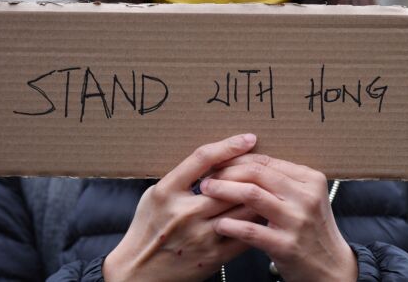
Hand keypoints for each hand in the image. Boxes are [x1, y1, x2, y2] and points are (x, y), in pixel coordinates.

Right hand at [103, 134, 261, 281]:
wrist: (137, 272)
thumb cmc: (147, 229)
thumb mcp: (155, 195)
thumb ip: (181, 178)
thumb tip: (215, 160)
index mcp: (167, 191)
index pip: (202, 159)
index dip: (229, 145)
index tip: (247, 139)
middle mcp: (184, 212)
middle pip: (230, 184)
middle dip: (252, 173)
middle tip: (266, 165)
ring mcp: (200, 236)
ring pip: (243, 209)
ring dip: (258, 198)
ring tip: (269, 189)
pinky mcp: (212, 256)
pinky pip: (244, 235)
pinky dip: (256, 224)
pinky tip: (262, 216)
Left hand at [200, 154, 357, 281]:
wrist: (332, 269)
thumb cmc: (312, 231)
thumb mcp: (306, 199)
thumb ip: (282, 182)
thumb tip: (243, 164)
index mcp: (310, 180)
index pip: (266, 161)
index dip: (238, 160)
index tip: (218, 164)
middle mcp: (306, 196)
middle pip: (257, 173)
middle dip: (227, 172)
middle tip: (207, 177)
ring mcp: (297, 221)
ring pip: (252, 195)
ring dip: (224, 191)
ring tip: (206, 192)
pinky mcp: (287, 245)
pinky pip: (251, 230)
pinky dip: (231, 225)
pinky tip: (219, 224)